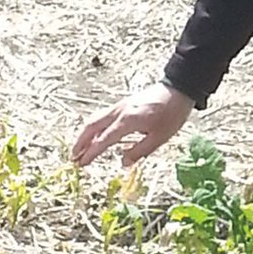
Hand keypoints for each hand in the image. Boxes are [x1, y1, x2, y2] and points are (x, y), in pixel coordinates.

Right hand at [71, 82, 194, 166]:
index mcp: (128, 120)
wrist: (179, 89)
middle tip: (73, 158)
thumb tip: (123, 163)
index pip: (103, 139)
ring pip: (95, 120)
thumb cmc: (172, 114)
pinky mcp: (123, 104)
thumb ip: (139, 151)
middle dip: (80, 143)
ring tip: (79, 149)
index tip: (81, 164)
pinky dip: (94, 127)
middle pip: (92, 126)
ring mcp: (120, 106)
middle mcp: (119, 111)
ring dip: (85, 134)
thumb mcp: (160, 137)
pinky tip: (95, 136)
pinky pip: (103, 116)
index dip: (91, 153)